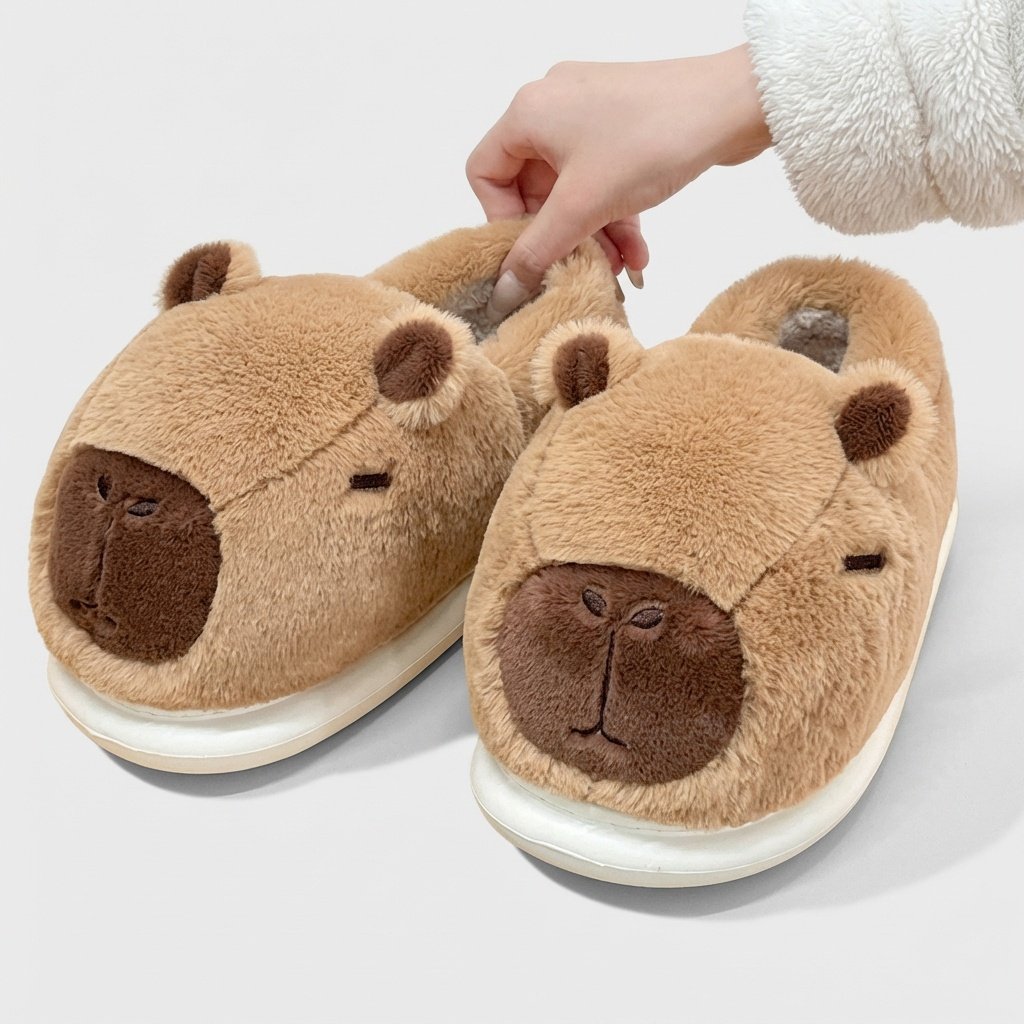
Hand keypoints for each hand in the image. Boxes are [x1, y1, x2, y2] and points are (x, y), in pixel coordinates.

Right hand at [466, 45, 770, 318]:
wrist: (735, 106)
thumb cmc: (652, 140)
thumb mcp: (584, 206)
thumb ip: (538, 250)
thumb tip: (504, 289)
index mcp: (528, 113)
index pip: (485, 173)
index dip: (502, 220)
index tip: (531, 252)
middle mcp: (553, 106)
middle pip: (531, 188)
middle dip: (559, 236)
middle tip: (581, 269)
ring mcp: (590, 113)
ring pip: (572, 190)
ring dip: (592, 235)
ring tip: (619, 268)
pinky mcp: (624, 125)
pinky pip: (602, 179)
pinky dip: (614, 216)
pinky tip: (639, 252)